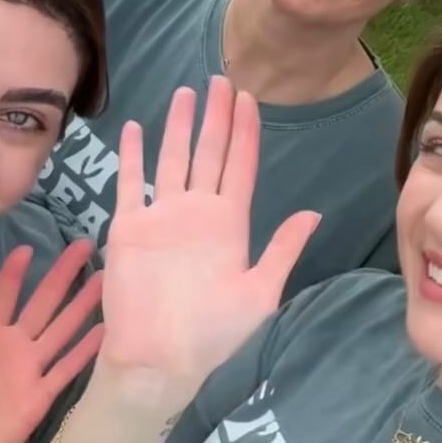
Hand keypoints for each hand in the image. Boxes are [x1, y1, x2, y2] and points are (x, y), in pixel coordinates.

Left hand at [0, 239, 103, 442]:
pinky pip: (66, 367)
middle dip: (61, 274)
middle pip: (42, 303)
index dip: (12, 274)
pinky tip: (103, 331)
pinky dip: (84, 350)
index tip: (25, 249)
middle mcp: (14, 344)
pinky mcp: (42, 391)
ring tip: (102, 280)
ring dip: (81, 304)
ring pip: (61, 328)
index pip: (2, 297)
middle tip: (82, 246)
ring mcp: (32, 366)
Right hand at [100, 77, 318, 398]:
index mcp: (230, 225)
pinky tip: (132, 128)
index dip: (245, 133)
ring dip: (178, 127)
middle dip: (216, 117)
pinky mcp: (129, 228)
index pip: (240, 167)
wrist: (160, 363)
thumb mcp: (260, 294)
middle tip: (221, 79)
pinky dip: (130, 156)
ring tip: (185, 92)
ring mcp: (162, 218)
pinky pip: (129, 183)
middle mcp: (197, 214)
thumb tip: (312, 213)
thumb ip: (282, 250)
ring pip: (172, 159)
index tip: (249, 100)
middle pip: (209, 154)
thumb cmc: (214, 337)